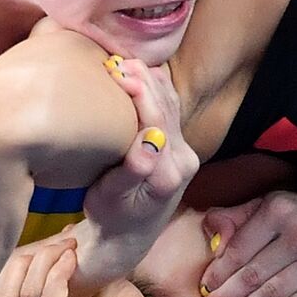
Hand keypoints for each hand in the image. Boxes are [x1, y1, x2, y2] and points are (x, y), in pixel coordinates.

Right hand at [77, 57, 198, 282]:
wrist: (127, 238)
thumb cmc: (110, 218)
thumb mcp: (110, 198)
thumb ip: (132, 170)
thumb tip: (149, 141)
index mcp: (169, 171)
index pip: (156, 119)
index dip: (139, 91)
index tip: (116, 70)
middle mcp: (185, 160)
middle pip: (167, 107)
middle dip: (144, 79)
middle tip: (117, 58)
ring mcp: (186, 154)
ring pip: (172, 106)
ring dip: (152, 81)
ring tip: (126, 61)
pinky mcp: (181, 150)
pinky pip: (172, 112)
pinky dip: (158, 90)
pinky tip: (143, 74)